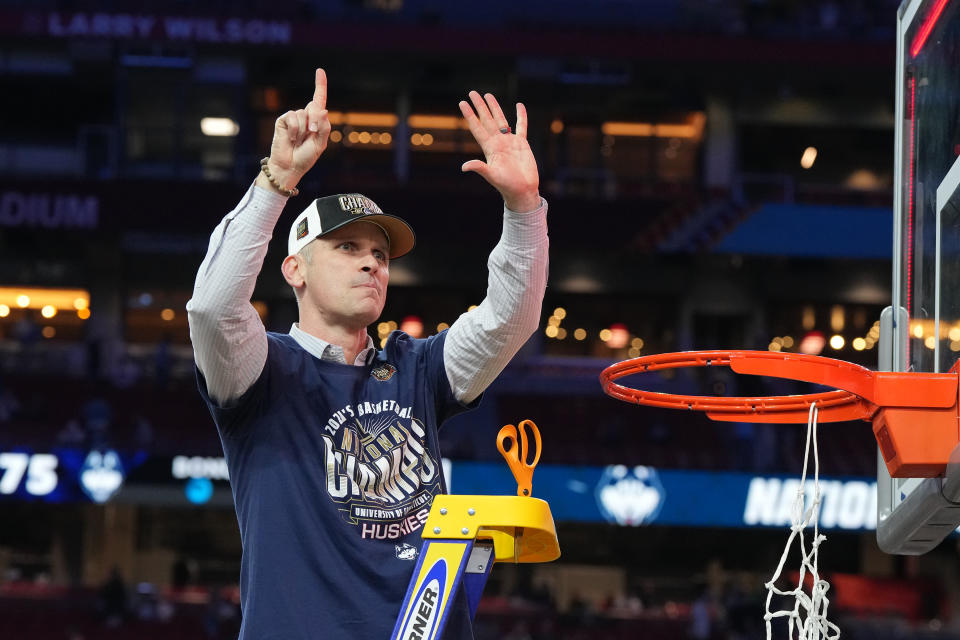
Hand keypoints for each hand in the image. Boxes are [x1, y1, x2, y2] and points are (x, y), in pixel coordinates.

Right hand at [259, 68, 331, 193]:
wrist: (290, 166)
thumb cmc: (306, 157)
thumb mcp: (320, 143)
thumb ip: (324, 126)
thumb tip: (323, 109)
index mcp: (316, 121)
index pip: (318, 100)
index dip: (320, 85)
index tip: (320, 71)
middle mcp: (305, 117)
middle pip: (314, 107)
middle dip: (316, 121)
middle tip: (311, 135)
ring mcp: (293, 118)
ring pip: (303, 113)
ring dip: (303, 129)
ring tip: (298, 140)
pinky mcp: (283, 120)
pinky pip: (292, 117)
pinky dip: (294, 129)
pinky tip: (290, 138)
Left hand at [459, 91, 540, 212]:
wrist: (523, 191)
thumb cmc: (507, 186)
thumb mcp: (492, 176)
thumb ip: (480, 168)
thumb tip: (464, 167)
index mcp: (489, 148)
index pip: (477, 127)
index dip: (469, 115)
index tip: (462, 103)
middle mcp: (497, 142)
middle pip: (486, 120)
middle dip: (479, 106)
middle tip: (472, 92)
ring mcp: (509, 142)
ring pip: (500, 120)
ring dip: (494, 108)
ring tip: (488, 95)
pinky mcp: (522, 144)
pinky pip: (521, 126)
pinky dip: (521, 116)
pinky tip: (519, 105)